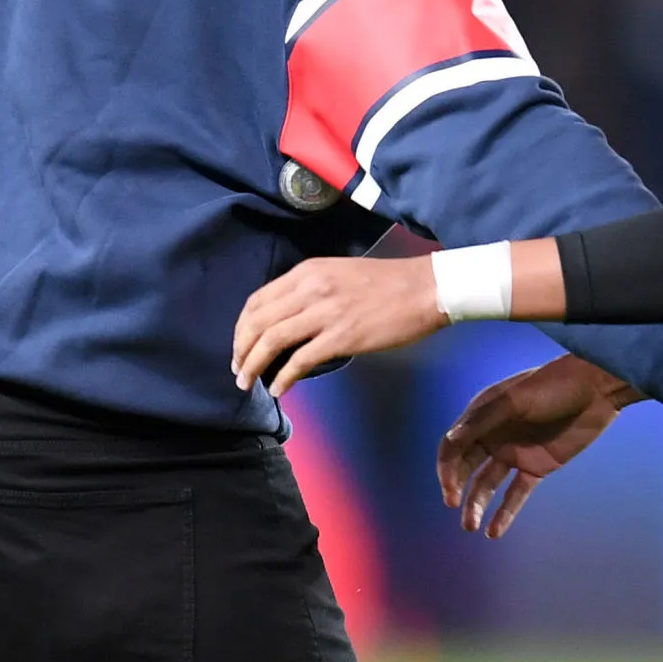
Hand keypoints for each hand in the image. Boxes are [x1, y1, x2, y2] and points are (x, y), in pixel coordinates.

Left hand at [232, 256, 444, 395]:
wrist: (425, 288)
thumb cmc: (387, 282)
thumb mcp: (338, 274)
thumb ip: (310, 291)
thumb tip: (288, 320)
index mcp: (307, 272)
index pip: (257, 300)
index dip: (242, 327)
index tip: (240, 345)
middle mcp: (309, 289)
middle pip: (258, 322)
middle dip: (241, 349)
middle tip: (238, 369)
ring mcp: (325, 313)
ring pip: (272, 341)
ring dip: (254, 365)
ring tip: (248, 382)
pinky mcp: (342, 337)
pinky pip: (300, 361)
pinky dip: (283, 378)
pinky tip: (279, 389)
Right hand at [437, 354, 641, 536]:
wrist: (595, 390)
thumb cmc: (553, 386)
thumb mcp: (515, 399)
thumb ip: (483, 420)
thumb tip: (451, 440)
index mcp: (483, 415)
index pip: (454, 445)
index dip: (447, 468)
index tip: (450, 490)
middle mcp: (494, 435)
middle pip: (466, 467)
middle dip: (457, 487)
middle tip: (454, 506)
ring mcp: (515, 453)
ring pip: (488, 484)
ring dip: (477, 504)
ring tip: (472, 527)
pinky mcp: (536, 468)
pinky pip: (516, 494)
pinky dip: (505, 513)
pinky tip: (494, 532)